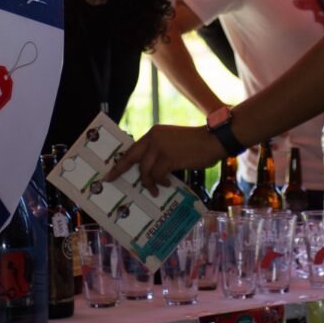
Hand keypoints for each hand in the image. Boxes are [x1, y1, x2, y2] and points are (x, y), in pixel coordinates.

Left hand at [106, 124, 224, 195]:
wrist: (213, 140)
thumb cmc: (195, 144)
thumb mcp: (172, 143)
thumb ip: (159, 152)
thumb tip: (148, 170)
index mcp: (153, 133)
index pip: (133, 148)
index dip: (122, 161)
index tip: (111, 170)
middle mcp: (153, 138)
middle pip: (130, 157)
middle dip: (119, 169)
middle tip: (110, 179)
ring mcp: (160, 147)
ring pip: (144, 170)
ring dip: (149, 183)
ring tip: (156, 190)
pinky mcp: (168, 158)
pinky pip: (157, 175)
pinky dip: (161, 182)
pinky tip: (169, 184)